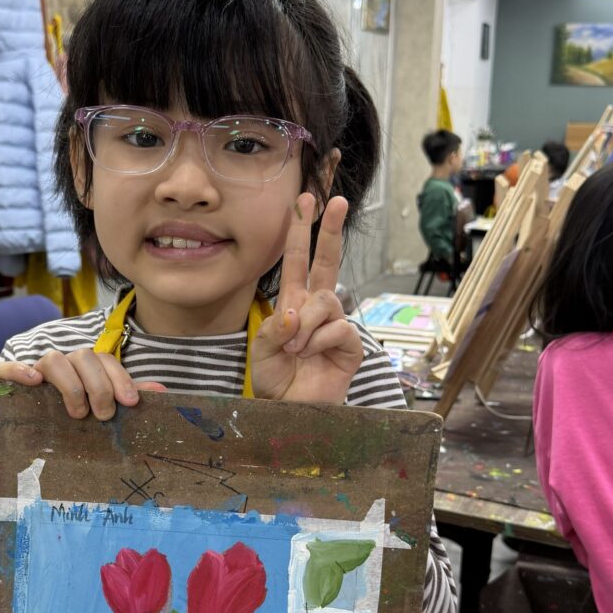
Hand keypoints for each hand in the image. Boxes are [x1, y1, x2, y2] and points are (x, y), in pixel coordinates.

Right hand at [0, 349, 165, 420]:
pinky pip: (9, 368)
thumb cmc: (71, 410)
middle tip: (104, 415)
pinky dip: (20, 371)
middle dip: (98, 386)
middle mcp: (63, 362)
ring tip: (77, 411)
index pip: (106, 360)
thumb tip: (162, 392)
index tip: (130, 402)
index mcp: (86, 366)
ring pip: (54, 359)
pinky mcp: (7, 378)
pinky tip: (33, 382)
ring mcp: (35, 368)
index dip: (120, 378)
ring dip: (70, 384)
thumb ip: (127, 394)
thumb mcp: (100, 402)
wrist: (23, 414)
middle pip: (84, 358)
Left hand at [250, 193, 361, 404]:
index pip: (298, 260)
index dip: (301, 231)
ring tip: (296, 349)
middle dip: (330, 230)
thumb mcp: (262, 351)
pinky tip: (312, 355)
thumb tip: (296, 312)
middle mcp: (317, 308)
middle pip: (327, 261)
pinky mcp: (351, 345)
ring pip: (326, 301)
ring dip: (306, 323)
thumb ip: (274, 329)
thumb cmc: (276, 381)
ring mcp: (336, 325)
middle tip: (334, 200)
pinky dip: (319, 341)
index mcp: (294, 303)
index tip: (305, 200)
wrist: (290, 412)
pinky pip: (338, 328)